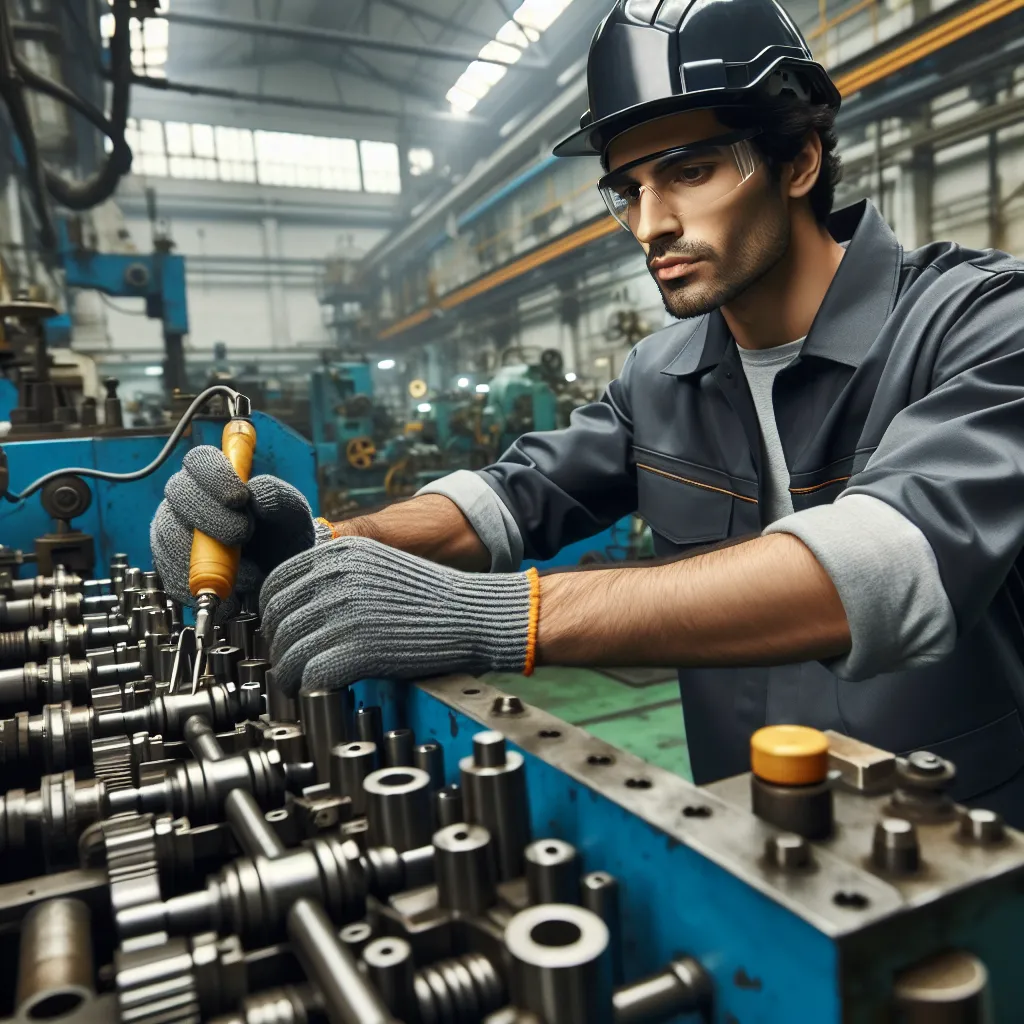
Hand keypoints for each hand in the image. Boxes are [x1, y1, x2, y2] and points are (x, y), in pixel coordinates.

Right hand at [151, 446, 320, 618]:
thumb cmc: (282, 538)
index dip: (215, 475)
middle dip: (212, 515)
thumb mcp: (293, 517)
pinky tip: (231, 585)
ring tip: (245, 567)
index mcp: (216, 478)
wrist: (279, 579)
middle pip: (179, 492)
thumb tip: (257, 492)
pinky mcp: (168, 565)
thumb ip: (280, 498)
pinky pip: (171, 571)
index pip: (199, 460)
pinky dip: (203, 581)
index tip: (239, 498)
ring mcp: (172, 531)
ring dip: (209, 553)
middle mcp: (187, 500)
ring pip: (170, 533)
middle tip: (243, 534)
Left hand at [259, 536, 534, 695]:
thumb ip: (336, 577)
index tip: (280, 633)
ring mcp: (346, 612)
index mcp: (339, 552)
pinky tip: (318, 691)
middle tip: (289, 664)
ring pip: (287, 651)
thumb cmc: (428, 599)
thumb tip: (294, 609)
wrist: (474, 615)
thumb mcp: (378, 567)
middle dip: (277, 648)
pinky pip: (311, 674)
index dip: (271, 615)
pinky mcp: (359, 649)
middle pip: (276, 620)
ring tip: (299, 683)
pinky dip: (308, 687)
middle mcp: (337, 577)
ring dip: (288, 673)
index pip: (275, 584)